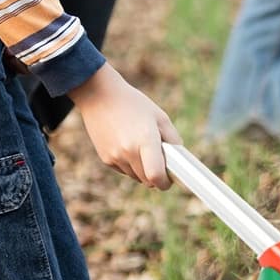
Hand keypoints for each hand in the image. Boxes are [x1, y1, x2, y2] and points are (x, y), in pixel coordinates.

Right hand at [68, 65, 179, 188]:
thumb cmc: (134, 104)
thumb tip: (180, 161)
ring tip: (141, 148)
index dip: (165, 183)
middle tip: (159, 162)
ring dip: (142, 170)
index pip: (156, 176)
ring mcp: (115, 156)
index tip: (169, 180)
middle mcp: (128, 151)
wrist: (99, 96)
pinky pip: (124, 170)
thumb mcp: (160, 117)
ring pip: (136, 177)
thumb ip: (173, 140)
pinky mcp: (105, 158)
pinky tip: (127, 146)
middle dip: (156, 176)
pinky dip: (130, 165)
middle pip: (147, 181)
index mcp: (145, 140)